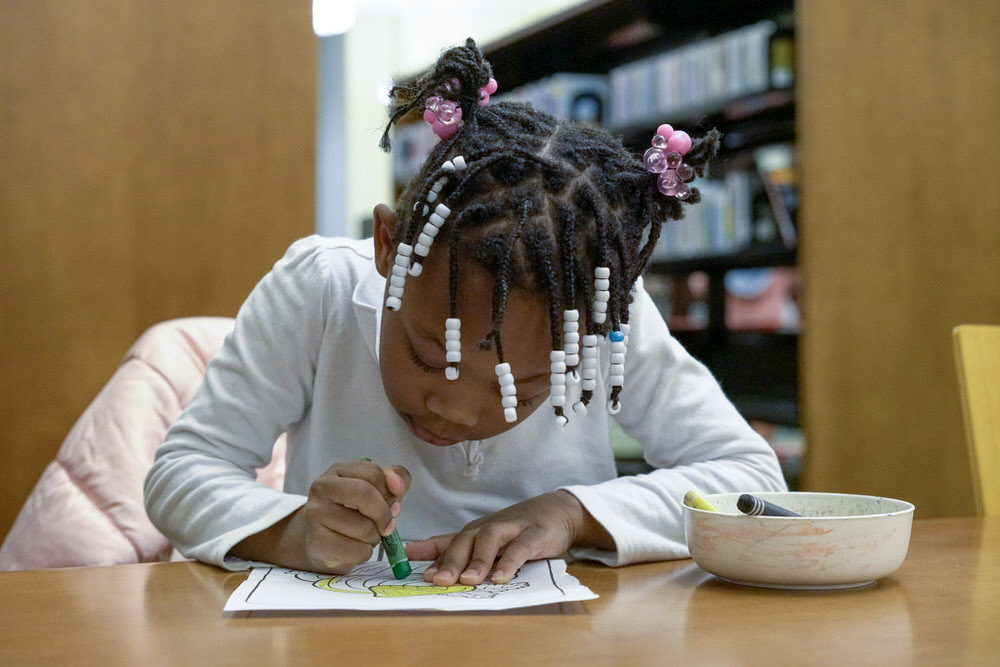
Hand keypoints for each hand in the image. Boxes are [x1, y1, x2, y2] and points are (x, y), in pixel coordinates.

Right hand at [232, 460, 410, 573]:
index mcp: (337, 471)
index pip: (373, 472)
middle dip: (383, 514)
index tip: (393, 503)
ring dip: (374, 537)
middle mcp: (322, 488)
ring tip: (363, 536)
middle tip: (387, 526)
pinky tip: (354, 548)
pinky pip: (358, 550)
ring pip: (365, 528)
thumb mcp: (375, 490)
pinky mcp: (318, 544)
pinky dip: (364, 553)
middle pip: (365, 494)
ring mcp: (316, 516)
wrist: (319, 542)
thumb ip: (394, 480)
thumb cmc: (353, 513)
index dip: (390, 491)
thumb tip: (399, 486)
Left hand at [405, 490, 603, 585]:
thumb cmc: (516, 529)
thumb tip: (413, 556)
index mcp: (475, 532)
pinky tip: (501, 578)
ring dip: (477, 560)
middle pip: (465, 540)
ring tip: (468, 581)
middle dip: (451, 561)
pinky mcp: (534, 535)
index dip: (431, 555)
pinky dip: (509, 561)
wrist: (557, 511)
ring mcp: (512, 529)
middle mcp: (489, 528)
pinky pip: (520, 547)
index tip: (416, 572)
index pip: (449, 543)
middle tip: (439, 582)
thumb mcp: (484, 539)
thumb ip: (451, 547)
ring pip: (489, 539)